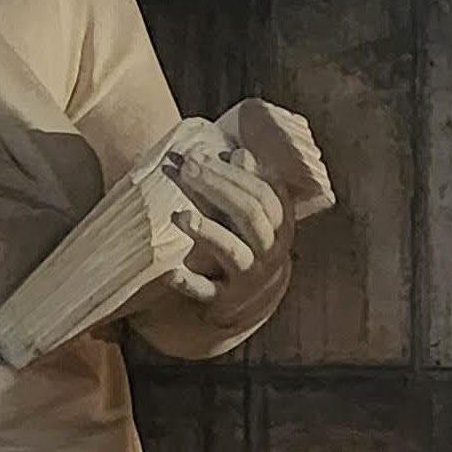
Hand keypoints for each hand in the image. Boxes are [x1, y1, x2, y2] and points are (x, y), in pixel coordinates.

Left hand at [154, 123, 287, 305]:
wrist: (251, 299)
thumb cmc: (247, 242)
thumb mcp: (249, 214)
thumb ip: (241, 185)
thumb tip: (239, 153)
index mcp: (280, 223)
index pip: (262, 192)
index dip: (232, 173)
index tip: (200, 155)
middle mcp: (269, 249)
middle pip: (248, 214)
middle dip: (217, 187)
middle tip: (186, 169)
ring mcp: (247, 276)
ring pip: (232, 251)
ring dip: (207, 231)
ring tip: (180, 215)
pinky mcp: (223, 298)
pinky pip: (206, 290)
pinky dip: (188, 282)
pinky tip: (171, 272)